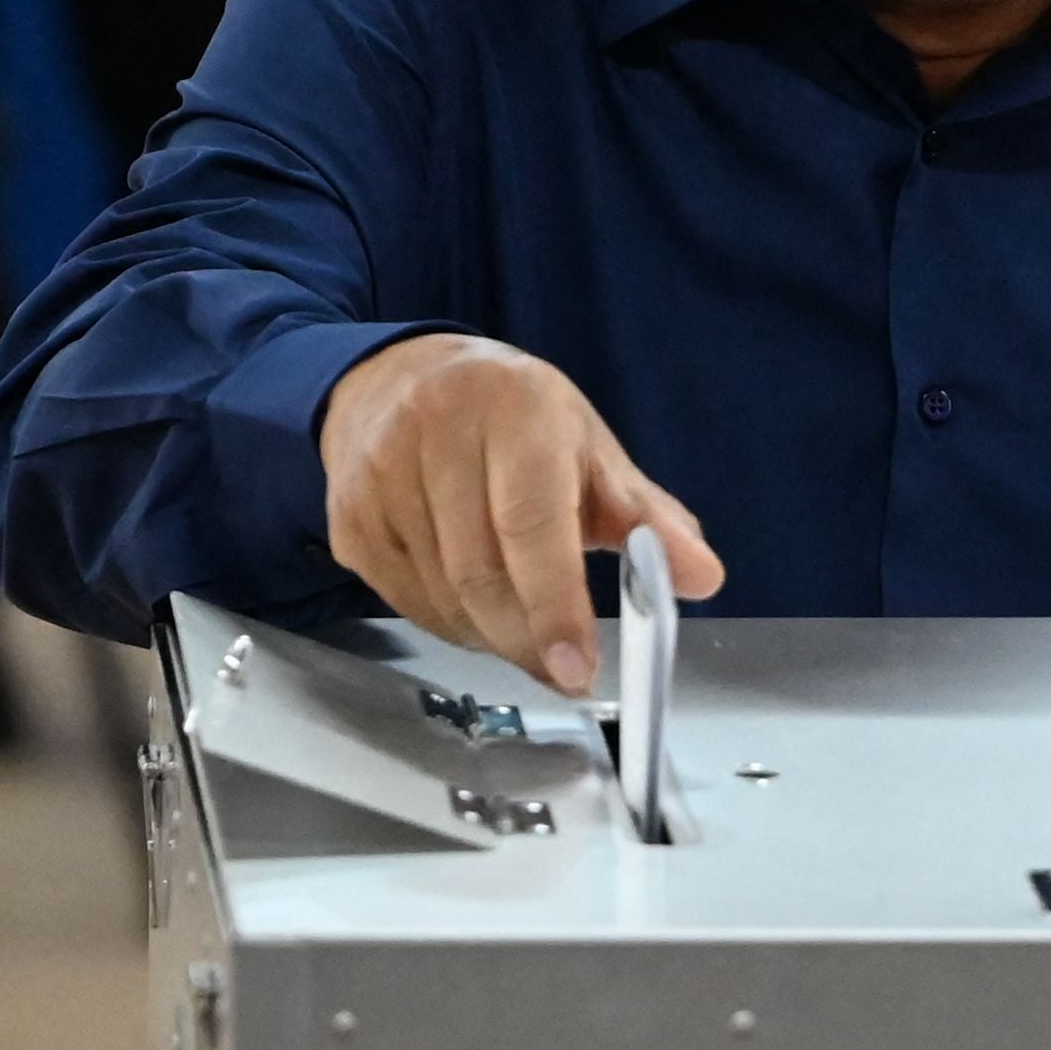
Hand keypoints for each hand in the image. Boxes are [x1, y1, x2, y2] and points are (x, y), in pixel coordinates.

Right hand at [320, 333, 724, 689]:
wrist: (398, 380)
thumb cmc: (511, 419)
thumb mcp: (588, 449)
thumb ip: (647, 518)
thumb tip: (702, 576)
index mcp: (514, 405)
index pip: (531, 521)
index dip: (556, 603)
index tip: (578, 666)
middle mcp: (437, 431)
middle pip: (479, 571)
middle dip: (527, 637)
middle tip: (564, 669)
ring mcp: (380, 475)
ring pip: (440, 596)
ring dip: (490, 635)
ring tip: (525, 627)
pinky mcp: (348, 519)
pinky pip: (403, 601)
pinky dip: (449, 624)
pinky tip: (476, 607)